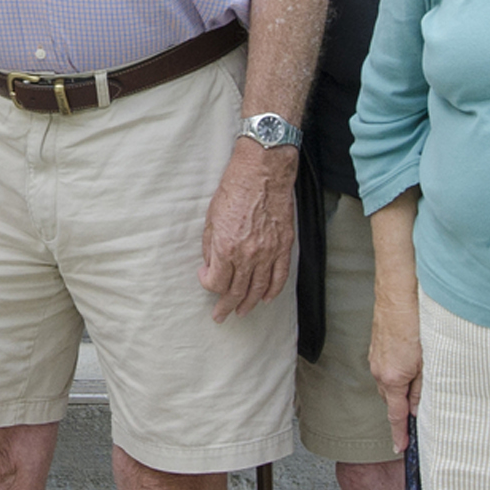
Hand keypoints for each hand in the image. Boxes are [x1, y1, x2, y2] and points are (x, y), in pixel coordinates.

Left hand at [196, 141, 294, 322]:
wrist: (262, 173)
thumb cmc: (234, 190)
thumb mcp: (211, 219)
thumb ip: (211, 247)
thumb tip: (211, 265)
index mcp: (226, 248)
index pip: (217, 282)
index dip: (208, 284)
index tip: (205, 277)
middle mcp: (248, 255)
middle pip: (237, 291)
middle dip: (226, 306)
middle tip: (221, 315)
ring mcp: (268, 252)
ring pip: (259, 288)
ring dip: (249, 303)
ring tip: (242, 312)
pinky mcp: (283, 246)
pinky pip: (280, 276)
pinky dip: (273, 290)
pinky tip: (266, 298)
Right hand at [370, 300, 423, 451]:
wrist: (398, 291)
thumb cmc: (414, 320)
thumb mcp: (428, 360)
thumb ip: (423, 387)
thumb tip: (417, 407)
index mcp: (392, 378)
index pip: (395, 415)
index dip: (399, 434)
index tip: (400, 448)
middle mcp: (380, 371)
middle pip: (392, 400)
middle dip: (403, 407)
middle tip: (420, 412)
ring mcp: (375, 358)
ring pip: (390, 383)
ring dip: (402, 387)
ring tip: (420, 381)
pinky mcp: (377, 347)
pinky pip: (387, 369)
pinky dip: (397, 373)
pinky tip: (411, 362)